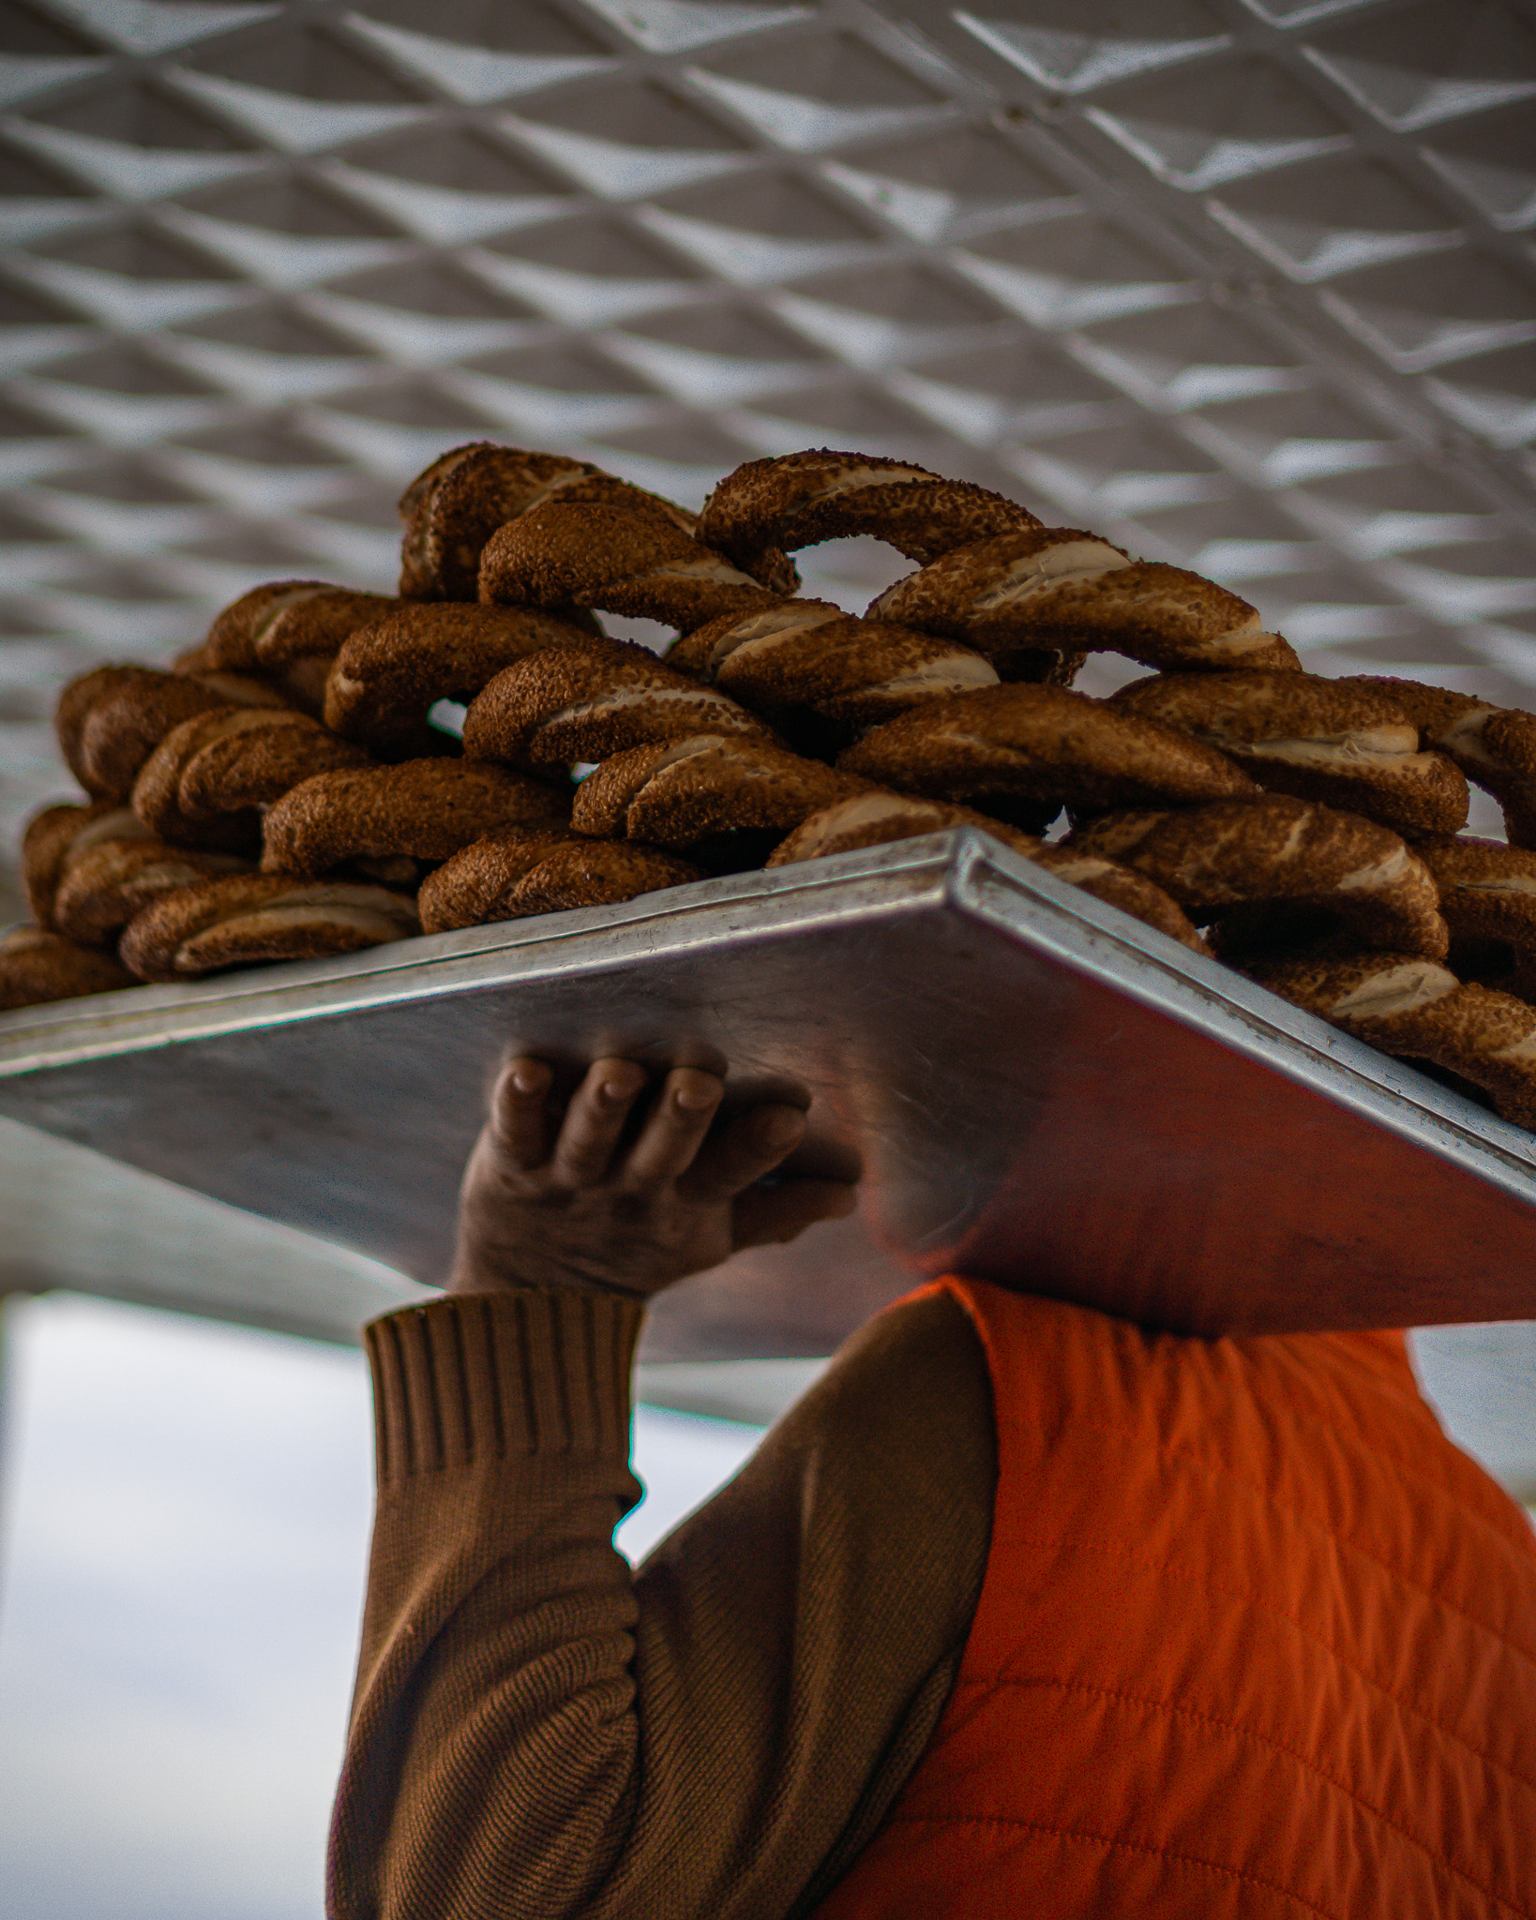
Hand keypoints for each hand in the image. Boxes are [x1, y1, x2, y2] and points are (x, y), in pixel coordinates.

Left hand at [448, 1054, 861, 1298]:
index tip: (789, 1117)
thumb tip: (850, 1194)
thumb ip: (776, 1211)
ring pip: (589, 1139)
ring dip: (604, 1107)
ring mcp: (569, 1179)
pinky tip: (525, 1071)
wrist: (533, 1301)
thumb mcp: (710, 1236)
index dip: (758, 1149)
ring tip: (618, 1074)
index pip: (730, 1175)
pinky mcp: (510, 1164)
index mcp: (685, 1203)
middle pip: (660, 1152)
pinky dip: (519, 1103)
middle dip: (681, 1118)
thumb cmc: (636, 1246)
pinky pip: (514, 1129)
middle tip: (699, 1082)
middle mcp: (630, 1189)